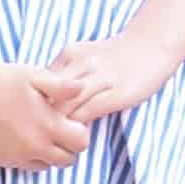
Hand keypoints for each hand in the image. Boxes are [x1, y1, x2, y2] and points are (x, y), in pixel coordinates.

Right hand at [0, 60, 90, 171]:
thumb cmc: (6, 78)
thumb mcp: (38, 76)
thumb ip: (64, 87)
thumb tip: (82, 88)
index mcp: (47, 126)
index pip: (81, 143)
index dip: (80, 131)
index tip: (70, 119)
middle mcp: (34, 147)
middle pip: (67, 160)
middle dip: (68, 146)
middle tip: (58, 127)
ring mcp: (17, 156)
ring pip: (47, 165)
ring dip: (50, 153)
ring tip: (40, 130)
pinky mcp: (2, 159)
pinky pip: (26, 166)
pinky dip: (30, 156)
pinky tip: (23, 135)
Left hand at [37, 35, 174, 124]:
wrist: (151, 44)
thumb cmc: (115, 54)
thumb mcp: (84, 54)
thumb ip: (65, 71)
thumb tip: (44, 94)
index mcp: (70, 54)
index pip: (40, 83)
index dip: (34, 103)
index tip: (34, 118)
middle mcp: (81, 64)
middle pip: (48, 96)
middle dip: (41, 117)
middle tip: (40, 134)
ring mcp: (99, 79)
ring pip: (65, 107)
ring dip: (58, 126)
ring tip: (57, 139)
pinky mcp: (116, 94)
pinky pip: (88, 113)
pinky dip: (78, 127)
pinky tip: (78, 134)